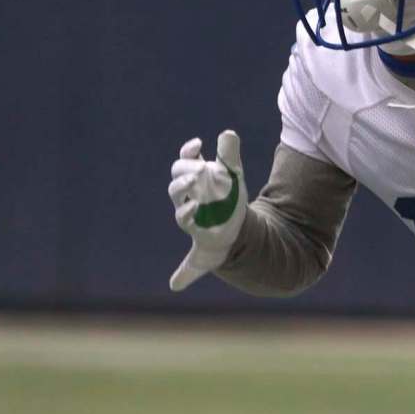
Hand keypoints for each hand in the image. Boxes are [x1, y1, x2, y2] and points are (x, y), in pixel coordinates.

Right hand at [168, 130, 247, 291]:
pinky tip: (178, 280)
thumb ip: (229, 155)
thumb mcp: (233, 177)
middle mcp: (189, 200)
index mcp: (195, 182)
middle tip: (201, 170)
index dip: (188, 153)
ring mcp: (192, 221)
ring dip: (186, 204)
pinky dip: (184, 273)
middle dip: (185, 176)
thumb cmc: (229, 201)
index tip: (198, 145)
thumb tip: (227, 133)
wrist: (236, 233)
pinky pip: (190, 259)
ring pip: (181, 211)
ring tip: (198, 197)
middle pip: (178, 184)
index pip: (184, 163)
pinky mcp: (199, 243)